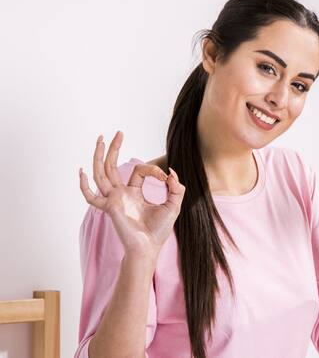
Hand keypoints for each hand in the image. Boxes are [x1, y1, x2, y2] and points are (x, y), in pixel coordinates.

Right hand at [79, 131, 184, 260]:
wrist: (150, 246)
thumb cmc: (159, 229)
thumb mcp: (174, 204)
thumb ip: (176, 188)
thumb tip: (172, 172)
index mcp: (134, 192)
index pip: (138, 170)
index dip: (153, 169)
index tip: (166, 177)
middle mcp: (121, 194)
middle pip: (112, 166)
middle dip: (114, 149)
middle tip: (117, 132)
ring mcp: (113, 199)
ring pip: (101, 174)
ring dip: (100, 156)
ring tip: (101, 139)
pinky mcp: (109, 207)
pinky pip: (91, 197)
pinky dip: (84, 186)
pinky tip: (82, 172)